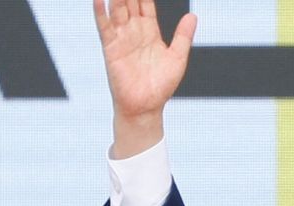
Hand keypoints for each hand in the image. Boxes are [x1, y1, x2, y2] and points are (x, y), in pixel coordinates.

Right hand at [94, 0, 196, 156]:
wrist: (146, 106)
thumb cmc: (161, 85)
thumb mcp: (177, 58)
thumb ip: (183, 36)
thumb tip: (193, 16)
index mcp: (150, 32)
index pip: (145, 5)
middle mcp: (134, 32)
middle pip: (129, 3)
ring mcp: (121, 38)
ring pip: (117, 10)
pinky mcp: (111, 48)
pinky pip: (105, 27)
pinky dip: (101, 12)